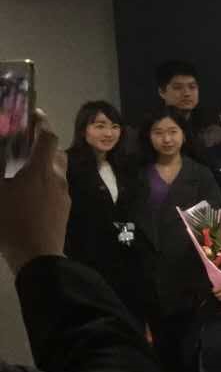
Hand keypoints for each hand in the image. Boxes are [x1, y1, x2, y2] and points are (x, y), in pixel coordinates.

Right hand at [0, 112, 69, 273]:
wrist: (38, 256)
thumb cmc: (12, 222)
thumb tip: (2, 158)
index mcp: (41, 170)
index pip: (47, 138)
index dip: (41, 124)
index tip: (34, 115)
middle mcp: (57, 178)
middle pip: (56, 153)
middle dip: (43, 144)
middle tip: (26, 142)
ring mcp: (63, 195)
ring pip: (58, 171)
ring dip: (45, 164)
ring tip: (25, 166)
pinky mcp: (64, 210)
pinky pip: (57, 187)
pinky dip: (46, 181)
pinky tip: (31, 190)